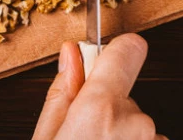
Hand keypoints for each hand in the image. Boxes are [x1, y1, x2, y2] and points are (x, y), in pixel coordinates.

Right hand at [32, 34, 166, 139]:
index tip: (106, 57)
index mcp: (100, 109)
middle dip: (107, 109)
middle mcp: (136, 124)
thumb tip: (71, 54)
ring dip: (120, 134)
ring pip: (135, 123)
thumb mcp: (46, 136)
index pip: (127, 50)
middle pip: (124, 95)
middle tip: (85, 134)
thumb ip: (62, 93)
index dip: (115, 51)